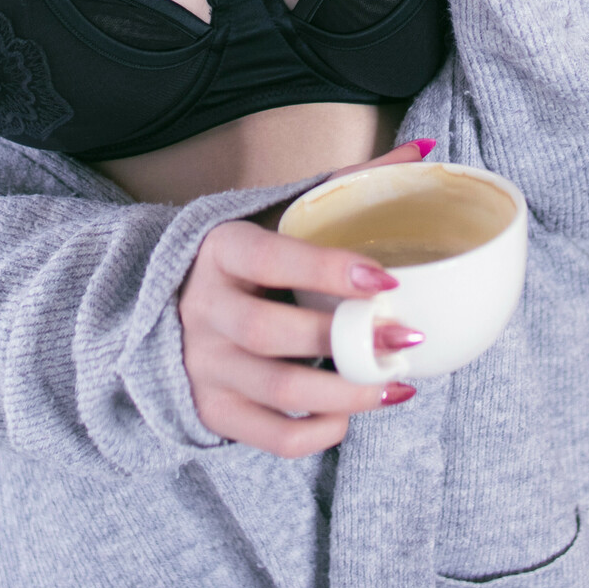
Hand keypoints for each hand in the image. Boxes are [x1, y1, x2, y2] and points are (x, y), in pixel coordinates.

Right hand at [177, 141, 431, 456]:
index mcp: (220, 248)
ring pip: (278, 390)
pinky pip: (271, 435)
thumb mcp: (279, 212)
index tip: (385, 278)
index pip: (271, 259)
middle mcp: (204, 308)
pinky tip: (347, 414)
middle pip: (271, 333)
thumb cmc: (246, 256)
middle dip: (345, 341)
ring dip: (345, 393)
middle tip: (403, 339)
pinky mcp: (214, 409)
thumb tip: (422, 152)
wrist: (165, 301)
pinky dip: (318, 432)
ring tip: (392, 384)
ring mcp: (204, 364)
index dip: (327, 270)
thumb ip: (346, 186)